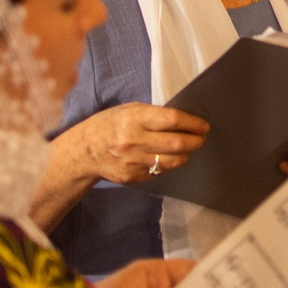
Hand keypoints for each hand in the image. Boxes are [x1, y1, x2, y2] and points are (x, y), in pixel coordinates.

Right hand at [76, 103, 209, 183]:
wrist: (84, 151)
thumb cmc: (108, 125)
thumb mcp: (128, 110)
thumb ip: (153, 114)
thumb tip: (181, 119)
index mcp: (134, 119)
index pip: (172, 120)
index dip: (193, 123)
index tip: (203, 126)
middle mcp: (134, 141)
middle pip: (177, 143)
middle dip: (195, 141)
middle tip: (201, 138)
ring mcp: (134, 162)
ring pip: (172, 161)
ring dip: (186, 155)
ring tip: (188, 148)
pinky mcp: (133, 177)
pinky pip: (160, 172)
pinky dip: (169, 164)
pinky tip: (169, 157)